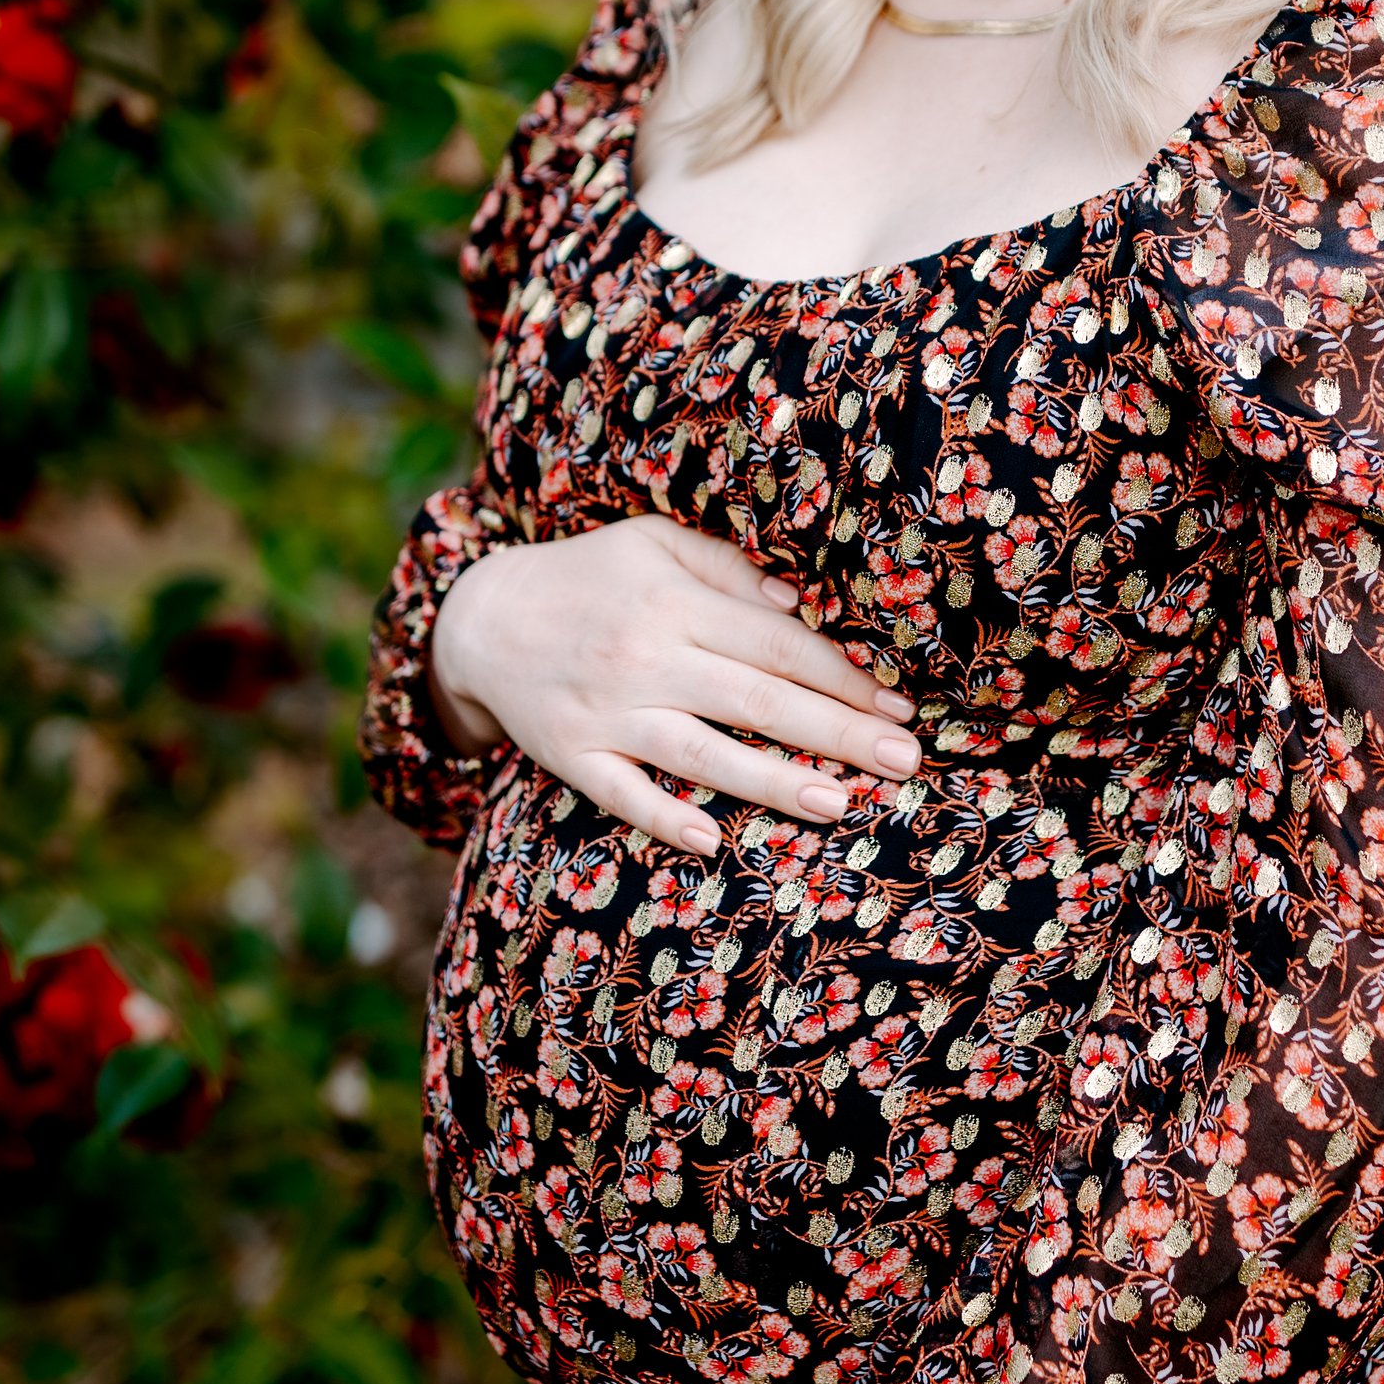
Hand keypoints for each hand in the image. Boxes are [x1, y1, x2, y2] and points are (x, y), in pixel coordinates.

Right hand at [429, 514, 917, 856]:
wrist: (479, 617)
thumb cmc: (588, 576)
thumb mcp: (653, 543)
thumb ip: (726, 569)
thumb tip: (797, 606)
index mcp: (673, 601)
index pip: (775, 643)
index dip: (841, 676)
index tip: (897, 706)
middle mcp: (644, 656)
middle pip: (756, 698)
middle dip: (836, 731)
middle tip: (904, 760)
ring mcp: (606, 711)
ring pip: (699, 752)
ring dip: (772, 780)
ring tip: (839, 803)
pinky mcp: (569, 754)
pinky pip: (619, 793)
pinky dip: (662, 817)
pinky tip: (710, 840)